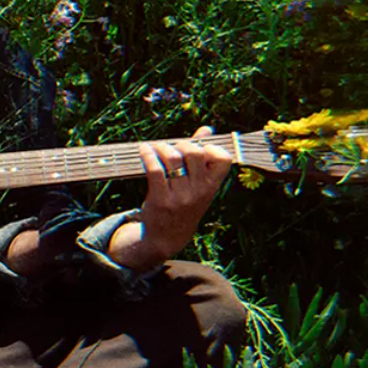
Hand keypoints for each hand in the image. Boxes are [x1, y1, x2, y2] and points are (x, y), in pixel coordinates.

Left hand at [110, 126, 232, 269]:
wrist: (166, 238)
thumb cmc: (184, 205)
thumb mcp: (199, 186)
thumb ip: (203, 158)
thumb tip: (207, 129)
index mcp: (212, 187)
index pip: (223, 159)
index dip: (211, 147)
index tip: (197, 147)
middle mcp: (199, 192)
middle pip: (194, 153)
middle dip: (180, 143)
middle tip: (170, 147)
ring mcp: (180, 196)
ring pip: (173, 158)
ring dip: (162, 147)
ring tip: (155, 148)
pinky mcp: (160, 199)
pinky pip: (154, 169)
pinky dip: (147, 154)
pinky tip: (144, 149)